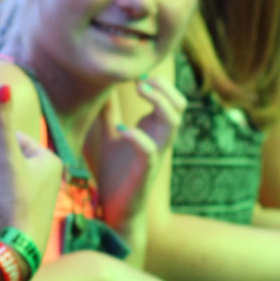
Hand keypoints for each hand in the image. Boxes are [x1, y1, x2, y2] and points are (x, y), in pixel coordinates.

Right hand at [0, 82, 60, 250]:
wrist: (19, 245)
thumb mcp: (5, 158)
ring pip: (7, 177)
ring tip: (4, 203)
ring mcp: (44, 192)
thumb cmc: (15, 200)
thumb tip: (2, 85)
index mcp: (51, 158)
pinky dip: (2, 201)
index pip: (11, 141)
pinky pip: (9, 194)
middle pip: (9, 158)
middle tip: (3, 190)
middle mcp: (52, 174)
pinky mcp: (34, 209)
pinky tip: (6, 214)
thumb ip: (1, 123)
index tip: (4, 175)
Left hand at [90, 75, 186, 238]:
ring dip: (158, 103)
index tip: (135, 72)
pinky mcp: (146, 171)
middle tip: (141, 79)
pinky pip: (150, 150)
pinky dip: (137, 135)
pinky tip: (121, 129)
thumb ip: (108, 114)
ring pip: (172, 123)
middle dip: (165, 88)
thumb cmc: (115, 172)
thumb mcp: (108, 136)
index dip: (159, 82)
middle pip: (179, 105)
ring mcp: (155, 154)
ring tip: (138, 90)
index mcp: (153, 129)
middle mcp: (159, 139)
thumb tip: (99, 88)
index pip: (171, 98)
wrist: (115, 208)